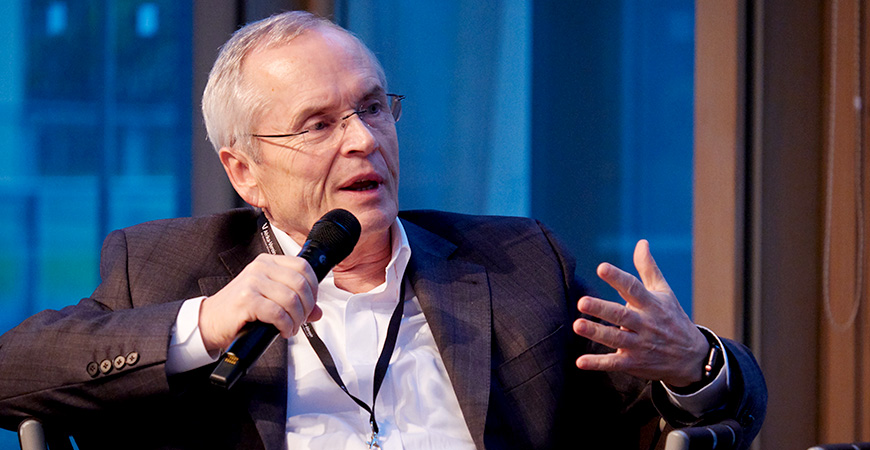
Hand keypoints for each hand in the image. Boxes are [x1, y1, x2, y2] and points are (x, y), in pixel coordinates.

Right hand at [198, 253, 321, 351]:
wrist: (210, 321)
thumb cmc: (239, 310)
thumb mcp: (269, 299)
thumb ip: (294, 301)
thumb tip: (318, 311)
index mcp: (267, 262)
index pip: (303, 266)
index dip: (313, 288)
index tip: (311, 304)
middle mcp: (260, 268)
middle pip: (300, 284)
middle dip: (307, 307)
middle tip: (301, 320)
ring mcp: (252, 282)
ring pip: (291, 299)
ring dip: (296, 319)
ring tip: (290, 327)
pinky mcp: (246, 300)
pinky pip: (278, 313)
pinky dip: (285, 325)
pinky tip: (281, 330)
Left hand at [572, 239, 707, 386]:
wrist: (692, 358)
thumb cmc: (673, 318)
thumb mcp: (664, 292)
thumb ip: (648, 268)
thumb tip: (641, 242)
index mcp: (651, 304)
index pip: (633, 288)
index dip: (617, 278)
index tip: (601, 267)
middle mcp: (645, 324)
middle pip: (622, 316)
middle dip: (602, 309)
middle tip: (582, 301)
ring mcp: (640, 345)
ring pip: (616, 339)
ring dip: (596, 333)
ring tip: (577, 325)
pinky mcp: (634, 363)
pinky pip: (614, 364)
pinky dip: (597, 363)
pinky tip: (580, 361)